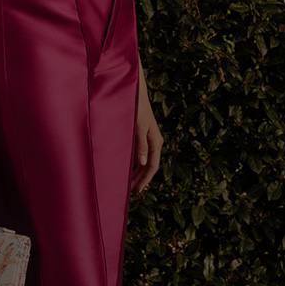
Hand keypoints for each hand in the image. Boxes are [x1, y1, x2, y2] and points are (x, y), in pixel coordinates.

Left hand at [131, 60, 162, 193]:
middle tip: (130, 192)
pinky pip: (140, 154)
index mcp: (156, 142)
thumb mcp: (138, 128)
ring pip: (145, 161)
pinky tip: (128, 168)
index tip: (137, 190)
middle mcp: (154, 142)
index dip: (145, 179)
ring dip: (137, 172)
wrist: (136, 94)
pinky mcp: (142, 136)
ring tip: (129, 184)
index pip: (153, 166)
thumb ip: (140, 145)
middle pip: (149, 166)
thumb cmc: (137, 109)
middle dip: (141, 179)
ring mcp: (148, 139)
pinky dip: (135, 163)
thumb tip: (143, 163)